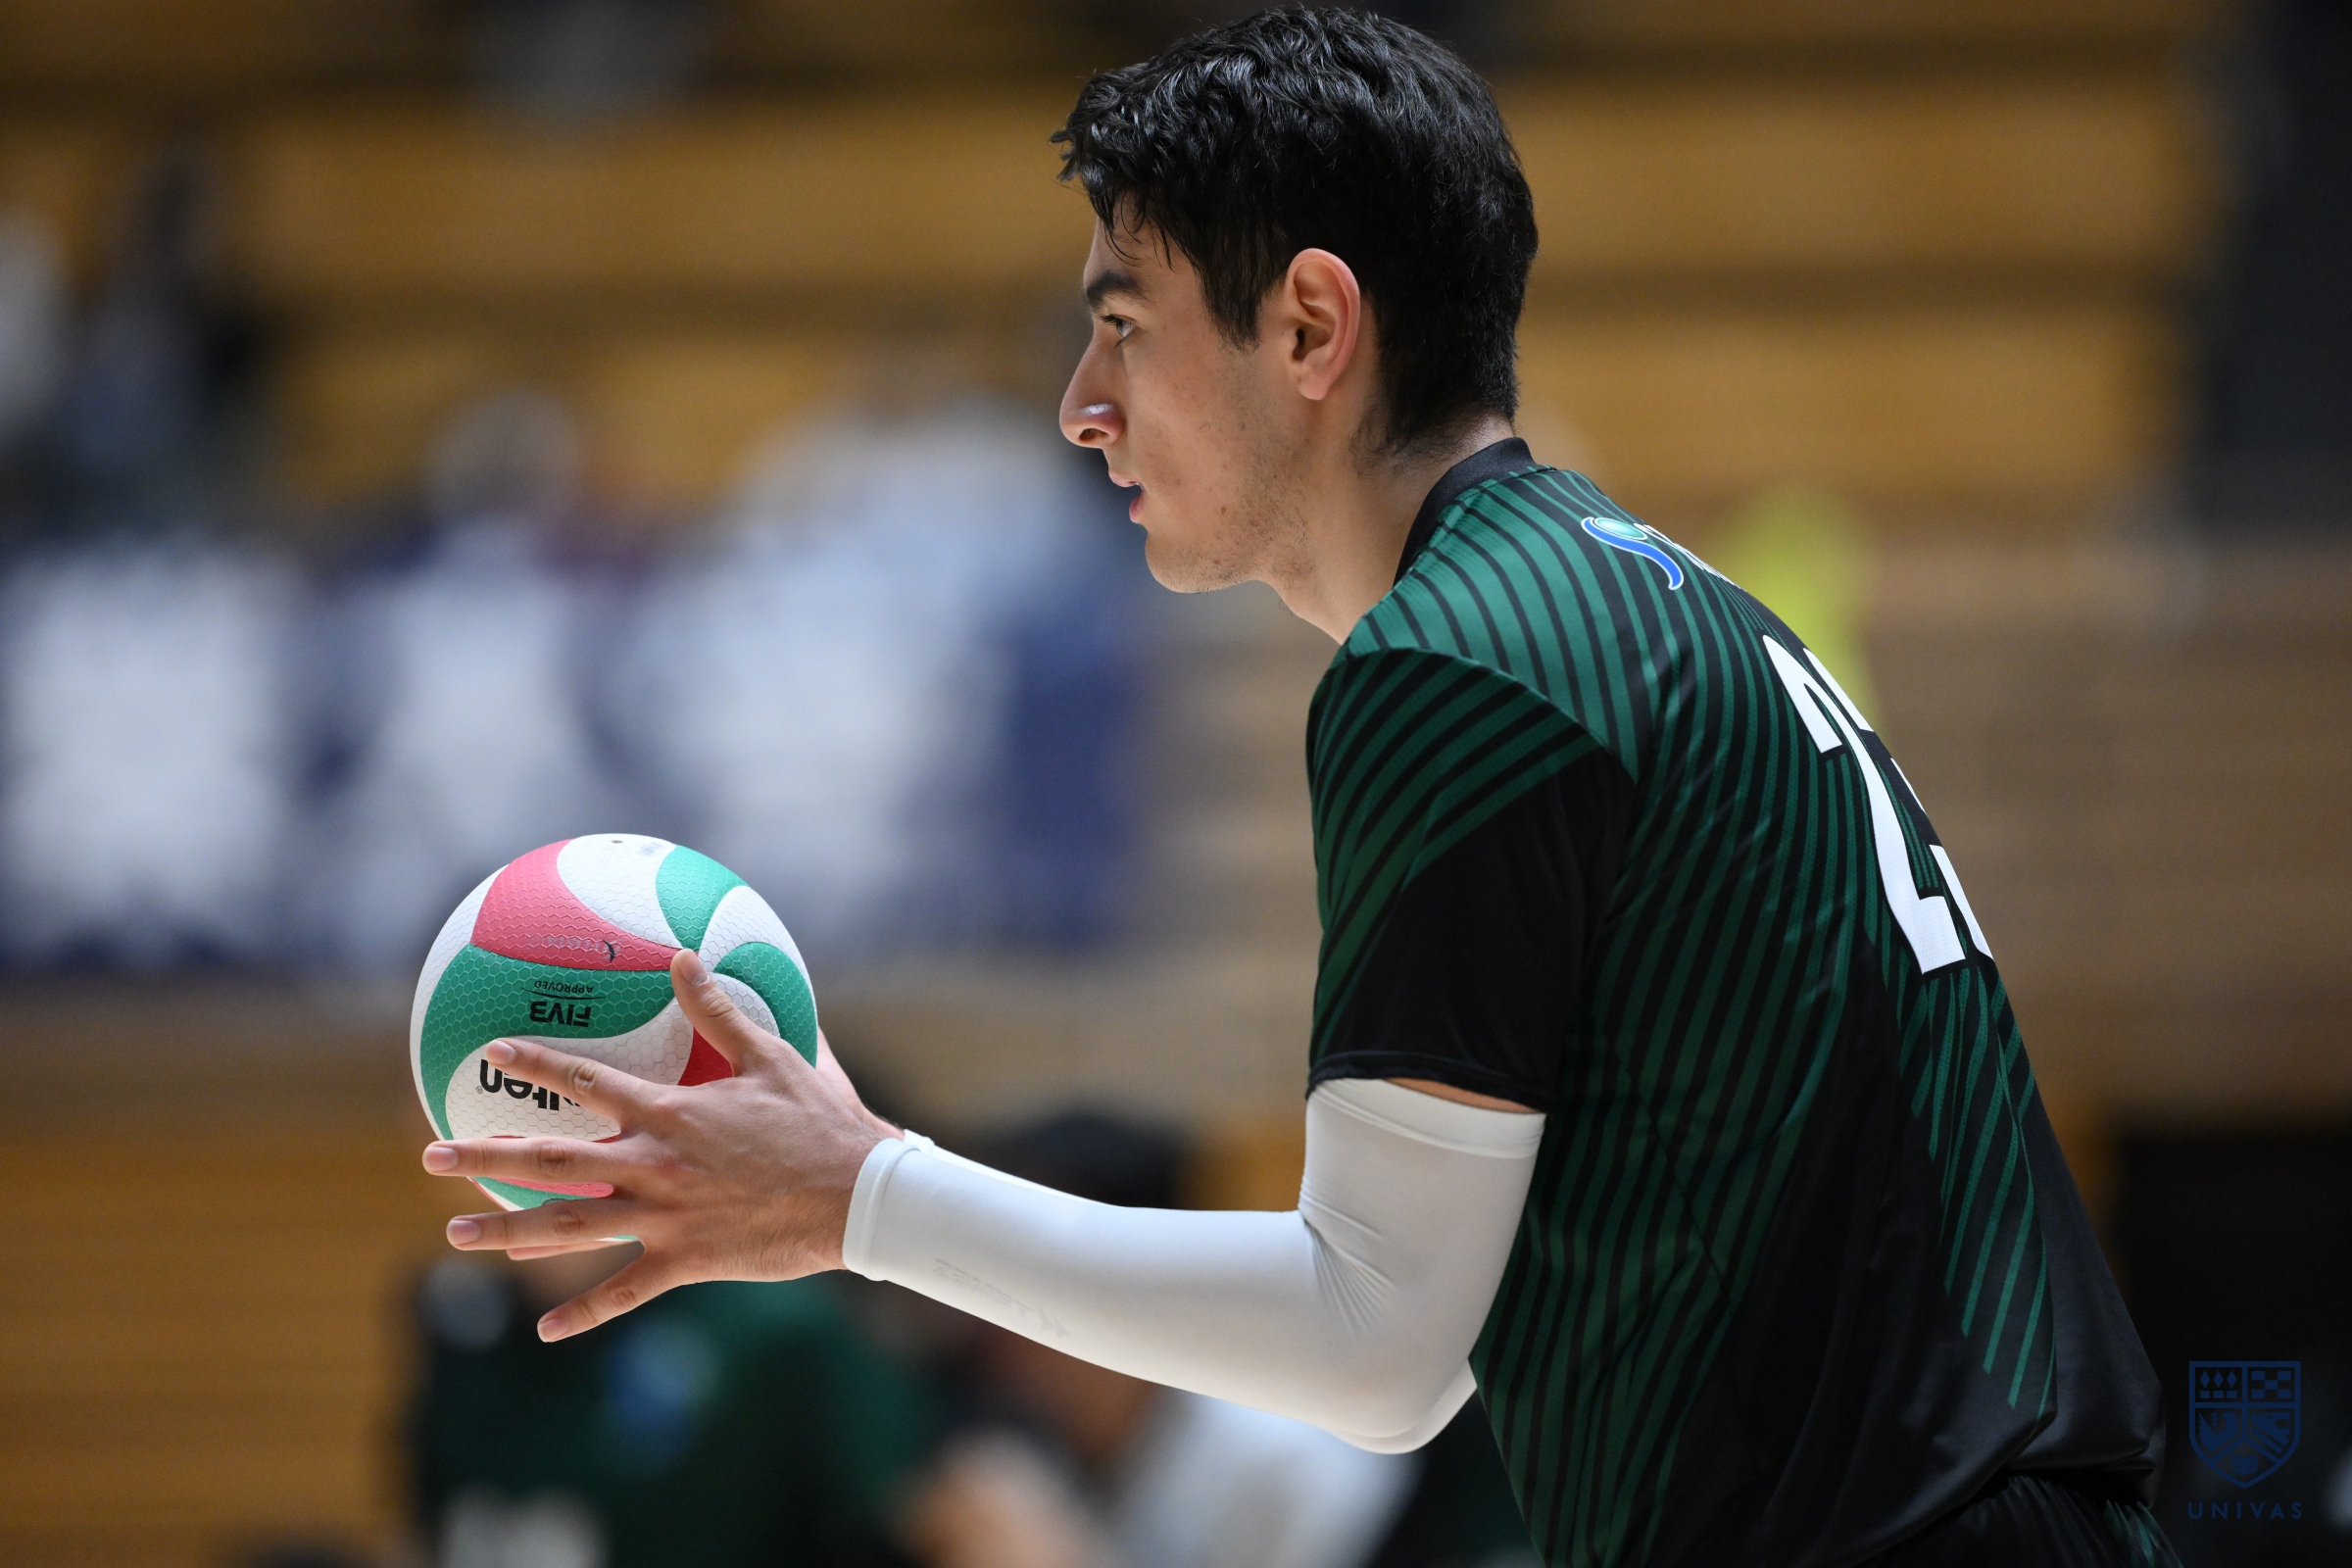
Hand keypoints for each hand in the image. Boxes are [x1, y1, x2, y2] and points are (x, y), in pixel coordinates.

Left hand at [421, 947, 896, 1340]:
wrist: (857, 1196)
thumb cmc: (822, 1121)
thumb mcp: (773, 1056)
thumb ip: (718, 1010)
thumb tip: (684, 955)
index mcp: (670, 1114)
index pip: (587, 1084)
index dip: (537, 1064)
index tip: (492, 1051)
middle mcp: (653, 1166)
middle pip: (551, 1163)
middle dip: (484, 1157)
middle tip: (430, 1156)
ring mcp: (665, 1219)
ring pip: (568, 1230)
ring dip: (506, 1233)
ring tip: (455, 1235)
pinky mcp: (686, 1262)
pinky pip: (624, 1291)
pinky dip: (584, 1313)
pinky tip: (546, 1331)